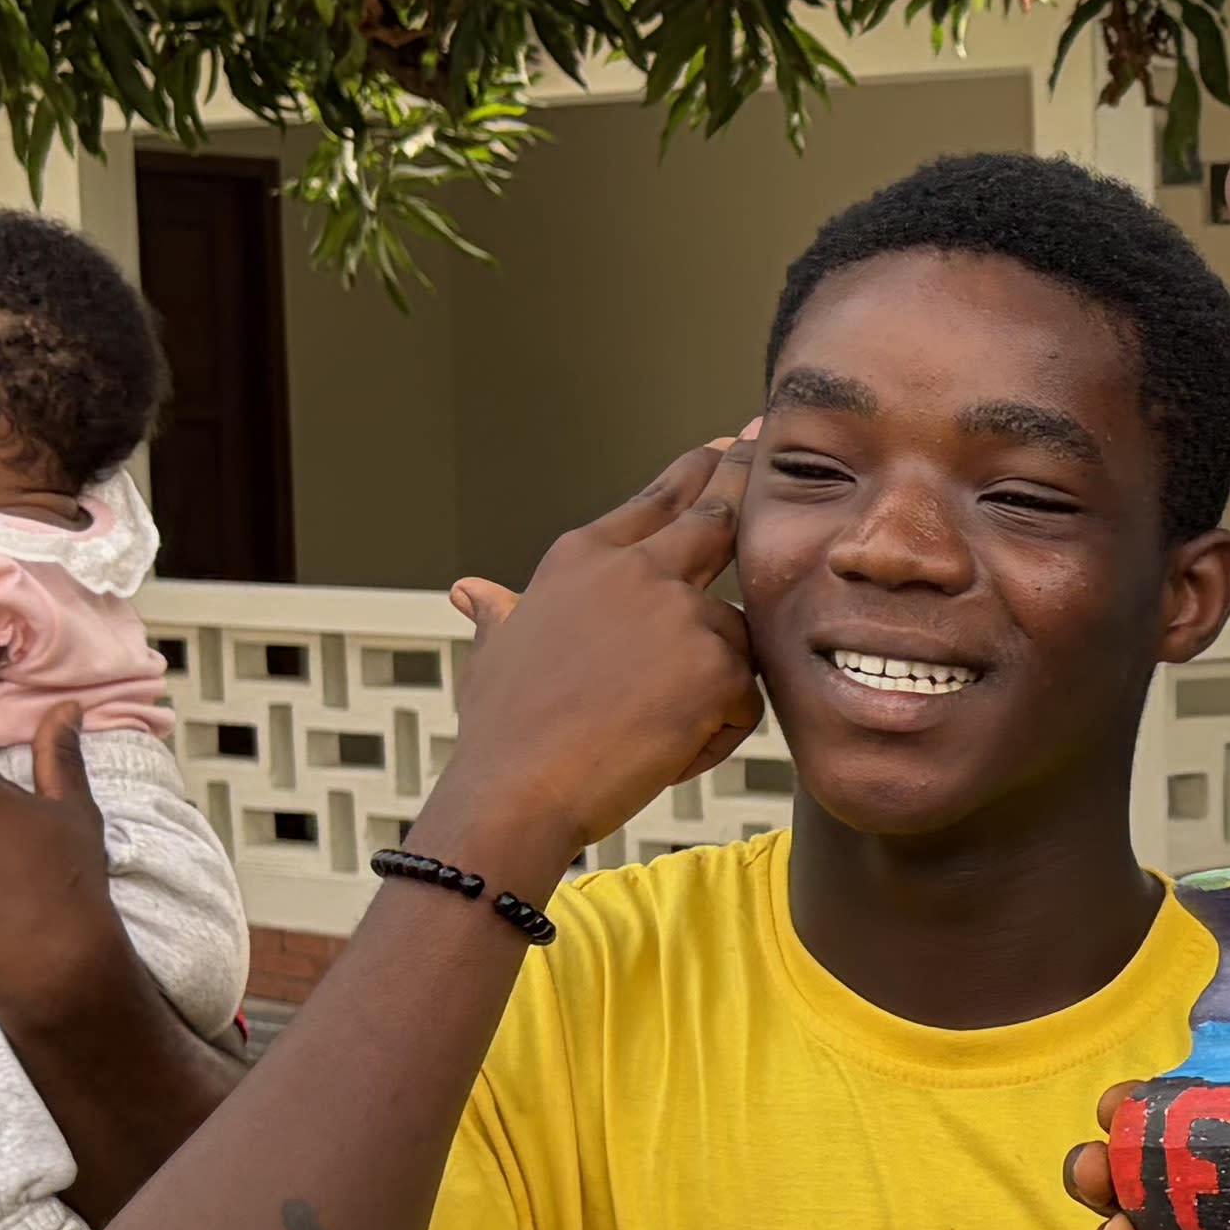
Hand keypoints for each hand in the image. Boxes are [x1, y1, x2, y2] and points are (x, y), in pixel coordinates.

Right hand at [425, 438, 765, 893]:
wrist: (517, 787)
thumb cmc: (503, 729)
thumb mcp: (496, 652)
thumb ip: (501, 612)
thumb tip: (469, 590)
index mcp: (584, 559)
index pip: (656, 500)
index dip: (695, 472)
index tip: (722, 444)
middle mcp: (636, 569)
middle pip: (717, 514)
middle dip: (743, 480)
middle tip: (760, 442)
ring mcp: (682, 610)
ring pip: (735, 637)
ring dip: (711, 686)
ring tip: (648, 733)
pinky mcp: (718, 662)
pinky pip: (745, 700)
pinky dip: (715, 735)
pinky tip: (664, 753)